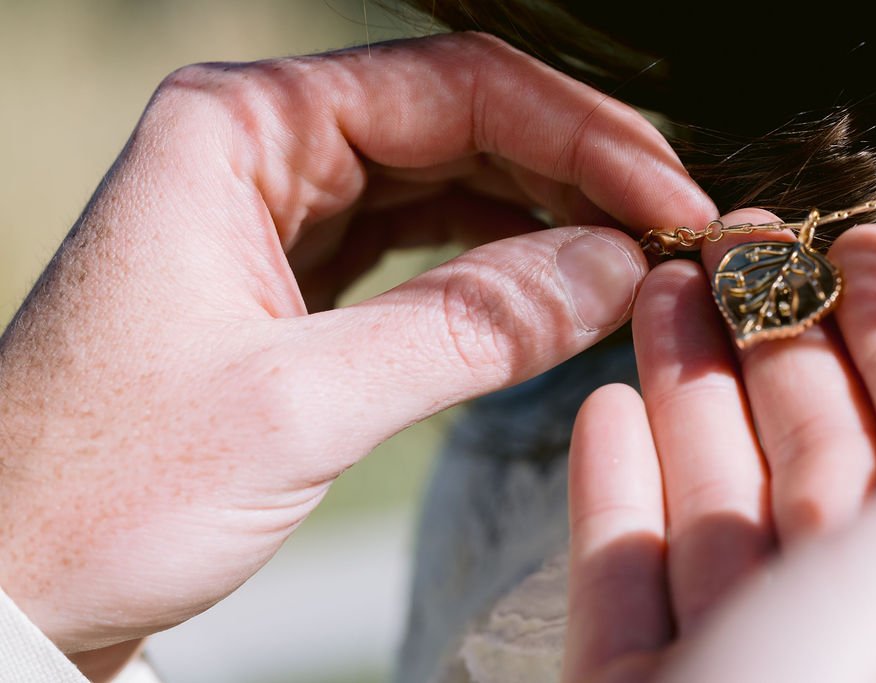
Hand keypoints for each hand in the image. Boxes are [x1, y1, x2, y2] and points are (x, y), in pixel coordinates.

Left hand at [0, 31, 714, 657]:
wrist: (12, 577)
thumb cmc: (102, 487)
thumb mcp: (299, 404)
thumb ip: (467, 328)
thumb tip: (613, 269)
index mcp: (239, 128)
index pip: (454, 89)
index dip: (581, 136)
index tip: (668, 197)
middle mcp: (261, 150)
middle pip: (460, 123)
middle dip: (576, 170)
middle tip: (672, 227)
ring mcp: (279, 213)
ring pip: (448, 182)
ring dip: (544, 213)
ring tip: (633, 256)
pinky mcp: (294, 279)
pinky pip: (419, 244)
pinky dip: (494, 262)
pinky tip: (554, 284)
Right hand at [565, 211, 875, 680]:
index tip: (850, 241)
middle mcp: (849, 621)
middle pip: (806, 449)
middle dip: (764, 333)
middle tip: (724, 241)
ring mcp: (739, 655)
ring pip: (712, 498)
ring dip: (682, 386)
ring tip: (653, 289)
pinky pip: (627, 570)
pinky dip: (615, 488)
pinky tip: (603, 409)